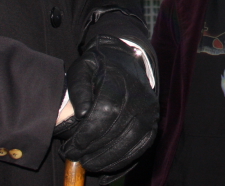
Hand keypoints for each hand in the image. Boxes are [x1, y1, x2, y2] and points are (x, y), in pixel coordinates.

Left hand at [57, 36, 158, 182]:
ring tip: (88, 163)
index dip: (88, 133)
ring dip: (107, 158)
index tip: (72, 146)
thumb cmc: (100, 66)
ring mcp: (149, 111)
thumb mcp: (83, 68)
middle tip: (74, 157)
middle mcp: (138, 97)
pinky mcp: (153, 122)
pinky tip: (107, 166)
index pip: (106, 111)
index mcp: (119, 81)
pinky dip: (124, 159)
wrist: (127, 59)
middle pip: (117, 129)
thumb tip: (80, 113)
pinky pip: (141, 146)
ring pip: (130, 141)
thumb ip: (78, 87)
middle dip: (93, 149)